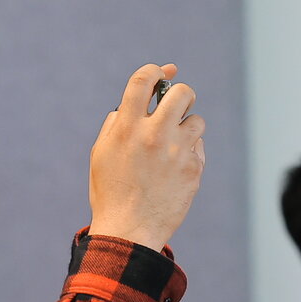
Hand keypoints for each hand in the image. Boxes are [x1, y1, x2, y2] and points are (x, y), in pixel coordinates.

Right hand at [88, 64, 204, 250]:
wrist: (129, 231)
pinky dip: (190, 153)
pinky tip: (175, 170)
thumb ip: (116, 124)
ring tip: (173, 145)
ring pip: (196, 120)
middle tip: (176, 106)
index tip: (161, 72)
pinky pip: (199, 147)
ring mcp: (177, 152)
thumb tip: (131, 103)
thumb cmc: (111, 192)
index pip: (143, 80)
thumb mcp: (101, 153)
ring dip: (187, 128)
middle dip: (180, 96)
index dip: (154, 70)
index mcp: (126, 127)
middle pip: (181, 93)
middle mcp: (154, 134)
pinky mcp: (193, 169)